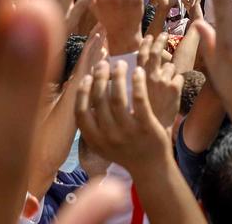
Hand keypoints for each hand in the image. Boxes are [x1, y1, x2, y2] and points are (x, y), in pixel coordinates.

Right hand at [76, 58, 174, 172]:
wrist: (150, 167)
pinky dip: (137, 83)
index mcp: (95, 139)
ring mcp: (128, 132)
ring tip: (121, 64)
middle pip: (100, 100)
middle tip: (105, 64)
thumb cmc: (124, 150)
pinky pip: (139, 100)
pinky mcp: (147, 127)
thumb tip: (83, 93)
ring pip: (118, 97)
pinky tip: (138, 71)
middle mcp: (109, 136)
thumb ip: (92, 124)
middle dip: (100, 77)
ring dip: (118, 76)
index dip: (83, 92)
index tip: (88, 76)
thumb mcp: (102, 143)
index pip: (81, 112)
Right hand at [134, 33, 183, 129]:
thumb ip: (133, 82)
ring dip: (169, 69)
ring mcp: (163, 82)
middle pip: (157, 52)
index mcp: (137, 78)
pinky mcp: (175, 89)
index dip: (146, 44)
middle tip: (164, 34)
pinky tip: (173, 91)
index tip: (149, 37)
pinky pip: (179, 78)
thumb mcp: (130, 98)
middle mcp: (150, 77)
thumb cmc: (139, 117)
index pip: (141, 54)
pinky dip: (177, 82)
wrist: (152, 133)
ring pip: (170, 66)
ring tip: (168, 78)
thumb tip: (134, 68)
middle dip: (161, 40)